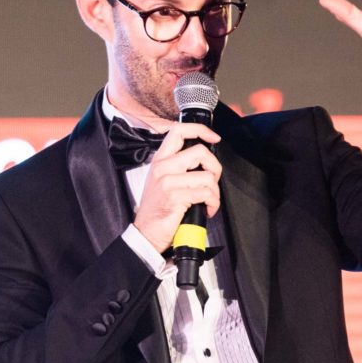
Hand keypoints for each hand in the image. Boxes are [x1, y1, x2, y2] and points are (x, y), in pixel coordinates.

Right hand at [133, 123, 221, 252]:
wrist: (146, 233)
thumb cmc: (158, 208)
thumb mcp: (162, 180)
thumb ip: (178, 165)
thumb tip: (204, 159)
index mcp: (160, 160)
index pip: (179, 131)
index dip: (201, 130)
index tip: (214, 138)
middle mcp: (163, 167)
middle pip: (200, 152)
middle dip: (215, 168)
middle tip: (212, 181)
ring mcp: (168, 182)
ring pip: (207, 176)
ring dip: (215, 192)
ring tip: (208, 201)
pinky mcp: (175, 197)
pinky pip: (206, 193)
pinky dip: (213, 203)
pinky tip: (207, 209)